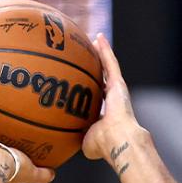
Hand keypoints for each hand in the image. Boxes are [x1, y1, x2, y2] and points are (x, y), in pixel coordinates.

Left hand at [82, 33, 150, 163]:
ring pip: (107, 67)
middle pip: (101, 78)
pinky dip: (105, 50)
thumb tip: (62, 142)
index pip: (96, 97)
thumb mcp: (83, 140)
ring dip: (100, 54)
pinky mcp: (119, 83)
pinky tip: (98, 38)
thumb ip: (76, 136)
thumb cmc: (102, 145)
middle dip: (94, 68)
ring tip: (93, 41)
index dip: (88, 89)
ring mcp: (116, 89)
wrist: (117, 140)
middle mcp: (112, 98)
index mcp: (105, 112)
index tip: (80, 82)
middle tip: (85, 56)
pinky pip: (110, 62)